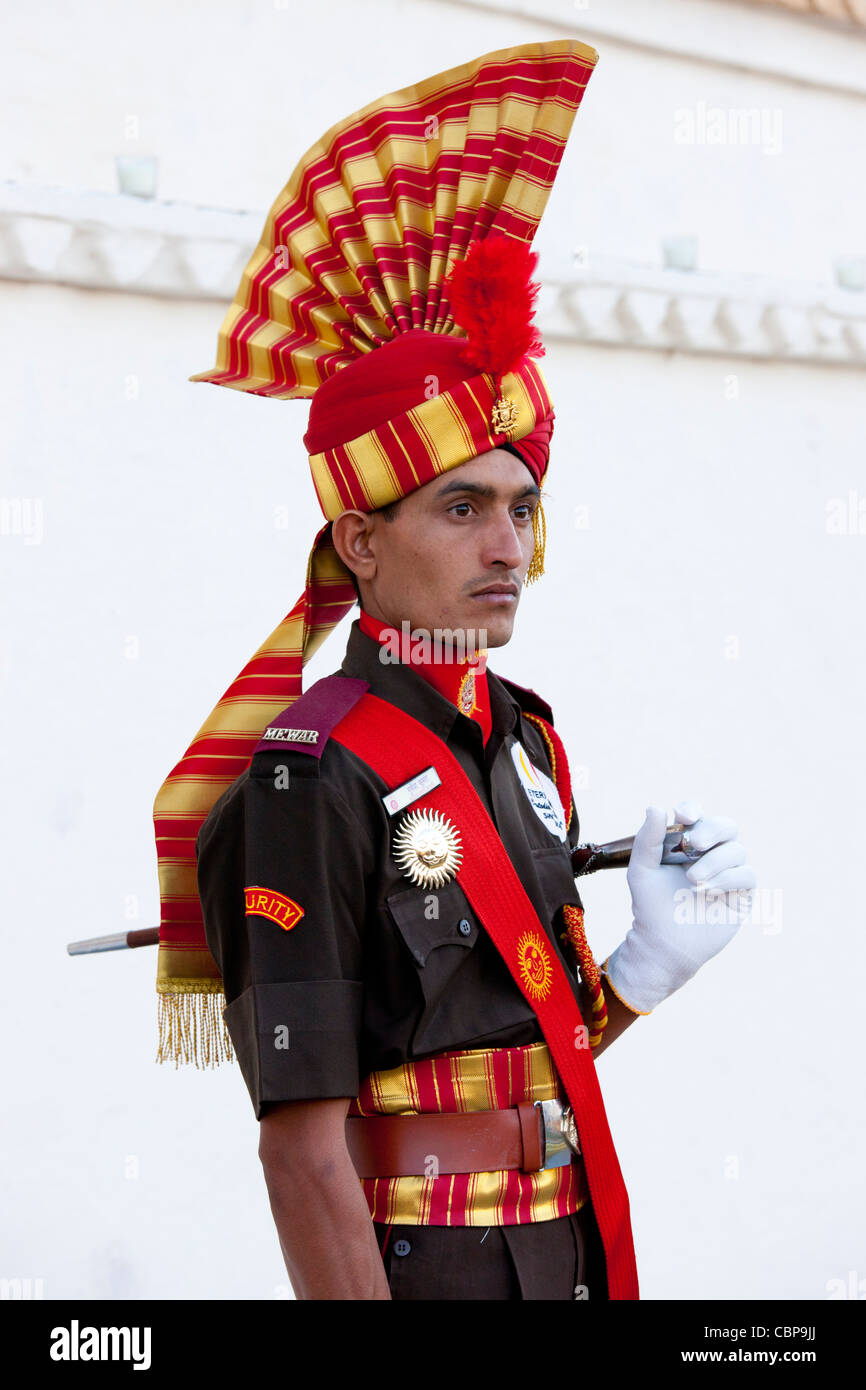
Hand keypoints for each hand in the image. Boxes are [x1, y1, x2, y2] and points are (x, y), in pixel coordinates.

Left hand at [604, 799, 755, 1013]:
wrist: (663, 944)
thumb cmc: (650, 906)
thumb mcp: (642, 870)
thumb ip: (648, 839)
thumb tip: (656, 807)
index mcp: (687, 844)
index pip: (698, 816)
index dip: (694, 810)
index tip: (683, 816)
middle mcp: (711, 855)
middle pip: (727, 826)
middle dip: (711, 830)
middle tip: (693, 844)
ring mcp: (729, 874)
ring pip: (737, 850)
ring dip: (715, 861)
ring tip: (693, 880)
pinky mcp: (742, 895)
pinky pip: (747, 875)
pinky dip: (728, 879)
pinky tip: (708, 891)